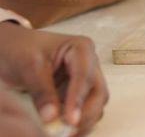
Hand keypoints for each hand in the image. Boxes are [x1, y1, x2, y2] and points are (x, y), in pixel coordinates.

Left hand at [0, 22, 108, 136]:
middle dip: (85, 114)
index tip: (70, 120)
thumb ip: (41, 92)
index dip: (78, 100)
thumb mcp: (28, 67)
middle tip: (66, 131)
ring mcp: (88, 79)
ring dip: (84, 121)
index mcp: (81, 48)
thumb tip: (51, 118)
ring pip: (97, 104)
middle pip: (98, 93)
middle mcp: (90, 64)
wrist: (13, 49)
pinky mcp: (81, 93)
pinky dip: (79, 122)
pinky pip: (87, 111)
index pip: (84, 77)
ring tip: (63, 132)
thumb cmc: (21, 49)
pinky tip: (64, 129)